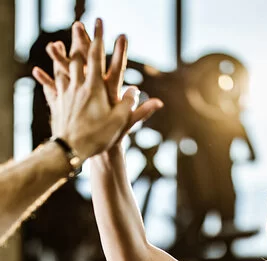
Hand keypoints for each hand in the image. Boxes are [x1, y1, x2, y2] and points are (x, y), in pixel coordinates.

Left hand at [33, 20, 162, 155]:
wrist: (70, 149)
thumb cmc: (98, 136)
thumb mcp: (121, 122)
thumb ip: (132, 105)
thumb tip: (138, 90)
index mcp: (94, 88)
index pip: (96, 57)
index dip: (98, 39)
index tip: (99, 24)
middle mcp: (78, 86)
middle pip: (77, 57)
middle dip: (79, 40)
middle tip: (78, 26)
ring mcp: (66, 94)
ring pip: (64, 70)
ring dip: (63, 56)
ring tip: (59, 46)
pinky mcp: (58, 104)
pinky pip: (53, 87)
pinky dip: (51, 78)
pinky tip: (47, 77)